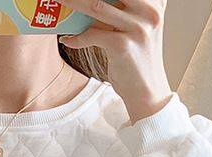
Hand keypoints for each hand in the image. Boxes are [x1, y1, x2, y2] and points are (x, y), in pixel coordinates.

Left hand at [59, 0, 171, 123]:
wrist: (146, 92)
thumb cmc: (136, 60)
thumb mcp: (134, 29)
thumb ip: (120, 12)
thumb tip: (86, 4)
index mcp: (154, 3)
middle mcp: (149, 11)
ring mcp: (138, 27)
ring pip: (96, 5)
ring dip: (72, 2)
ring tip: (58, 1)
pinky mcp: (123, 45)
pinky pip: (92, 34)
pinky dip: (76, 38)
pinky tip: (68, 40)